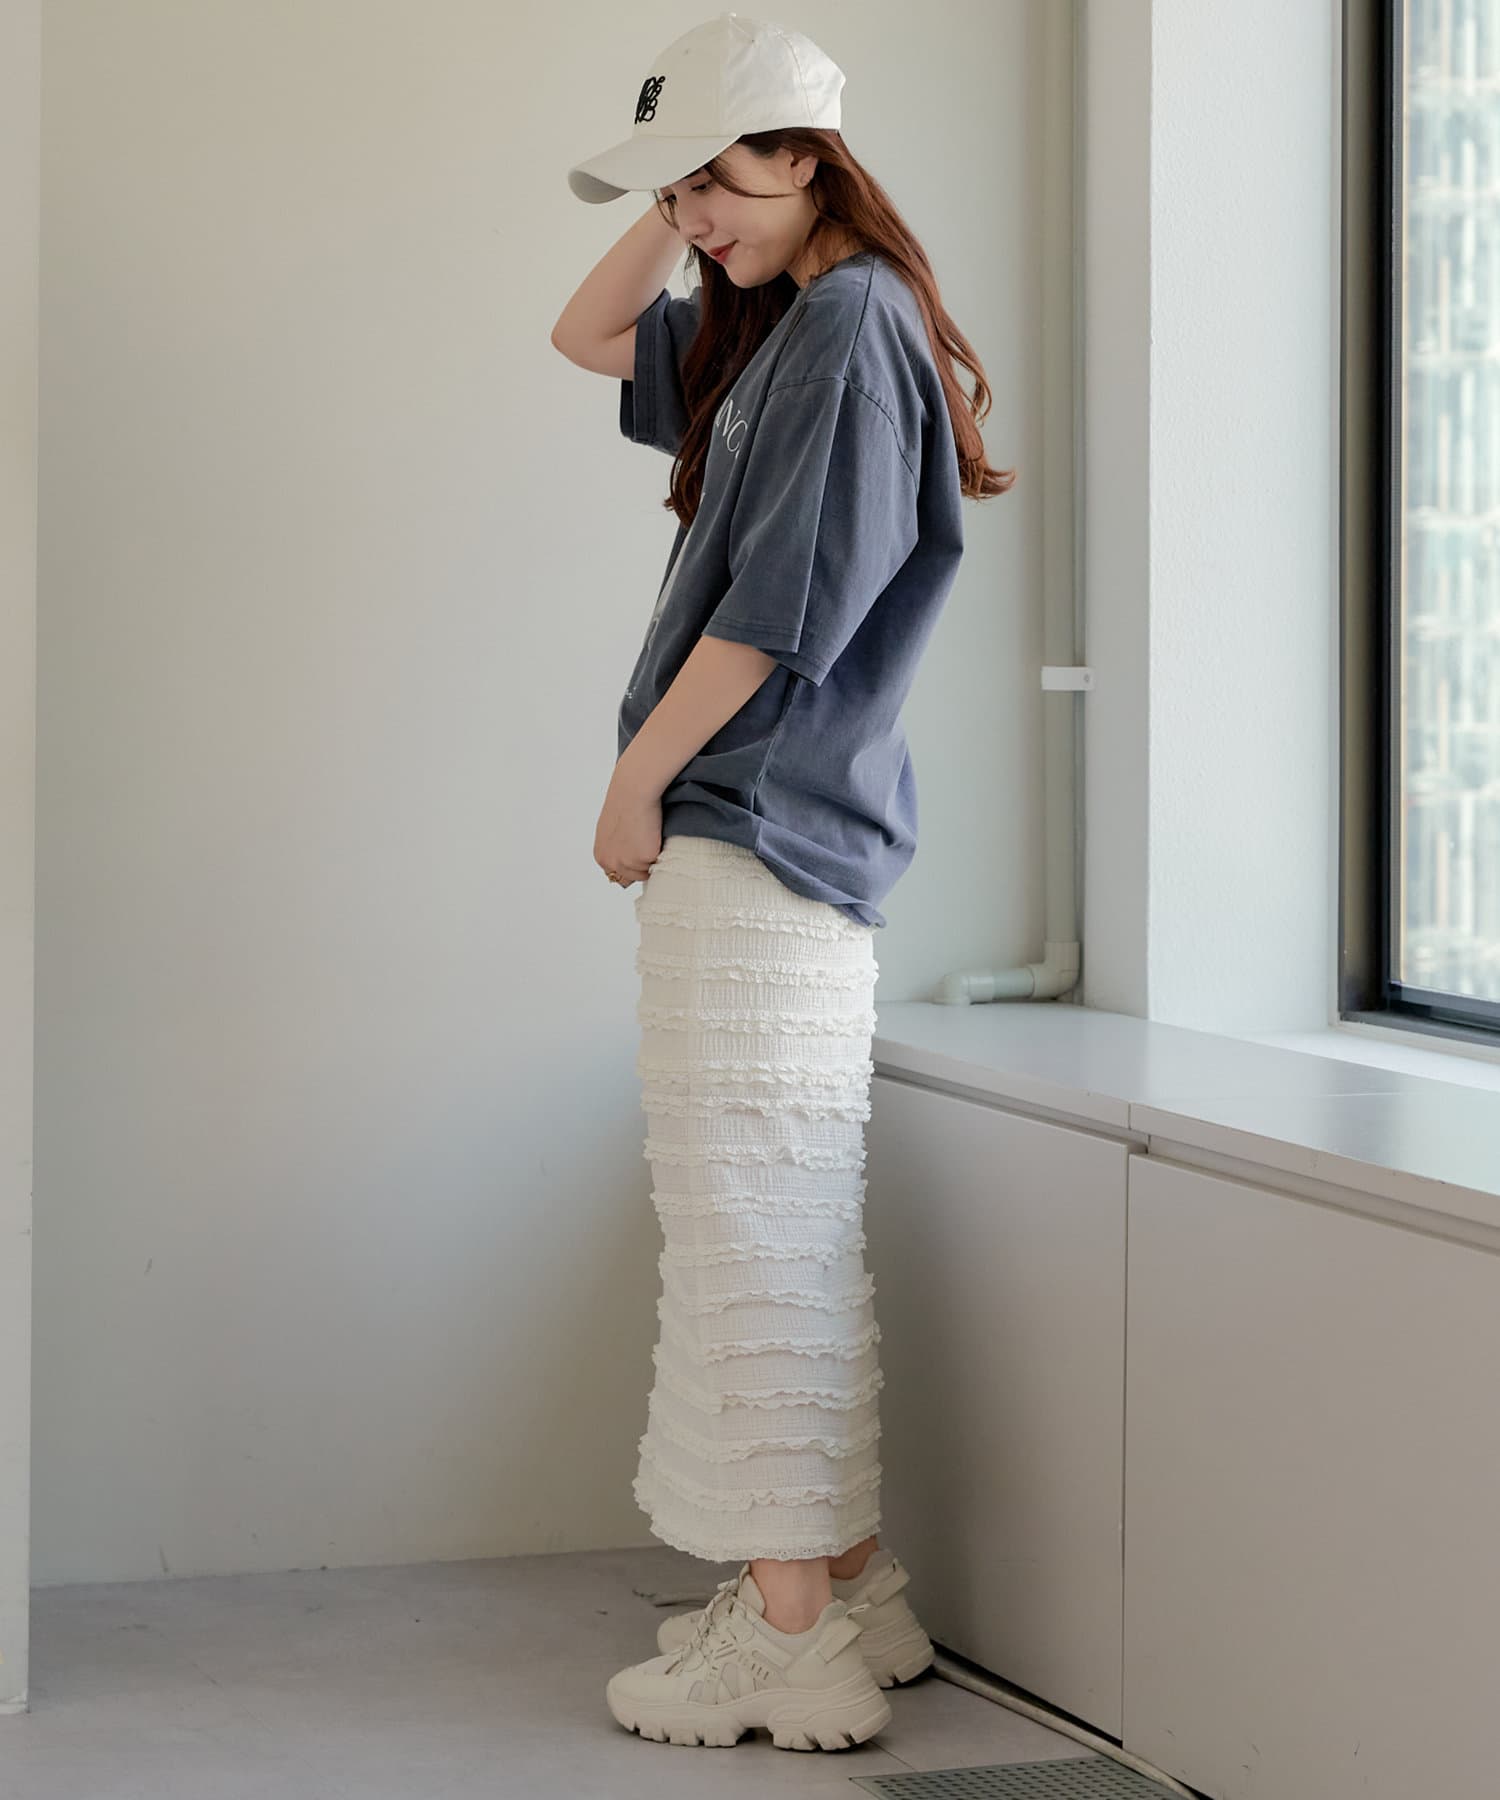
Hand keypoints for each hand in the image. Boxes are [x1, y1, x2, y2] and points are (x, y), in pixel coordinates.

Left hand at [594, 765, 661, 889]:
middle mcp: (611, 863)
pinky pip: (658, 862)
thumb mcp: (610, 831)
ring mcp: (627, 862)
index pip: (618, 876)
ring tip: (648, 835)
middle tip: (644, 840)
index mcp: (601, 856)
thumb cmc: (624, 804)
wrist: (633, 791)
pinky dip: (660, 849)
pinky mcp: (644, 857)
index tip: (637, 850)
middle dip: (641, 863)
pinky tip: (654, 832)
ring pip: (646, 872)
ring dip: (651, 857)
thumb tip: (624, 863)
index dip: (630, 864)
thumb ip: (614, 849)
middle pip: (633, 877)